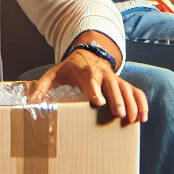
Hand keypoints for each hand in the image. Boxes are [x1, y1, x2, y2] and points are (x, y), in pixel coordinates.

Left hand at [28, 42, 147, 124]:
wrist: (87, 53)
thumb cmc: (69, 68)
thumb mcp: (53, 75)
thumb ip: (42, 87)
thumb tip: (30, 102)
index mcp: (84, 71)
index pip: (90, 79)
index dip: (95, 90)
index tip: (98, 102)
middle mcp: (102, 73)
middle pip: (112, 84)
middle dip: (117, 99)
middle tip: (120, 114)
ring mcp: (114, 77)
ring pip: (126, 88)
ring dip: (132, 103)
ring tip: (134, 120)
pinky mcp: (123, 82)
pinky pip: (136, 91)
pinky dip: (141, 102)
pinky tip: (143, 117)